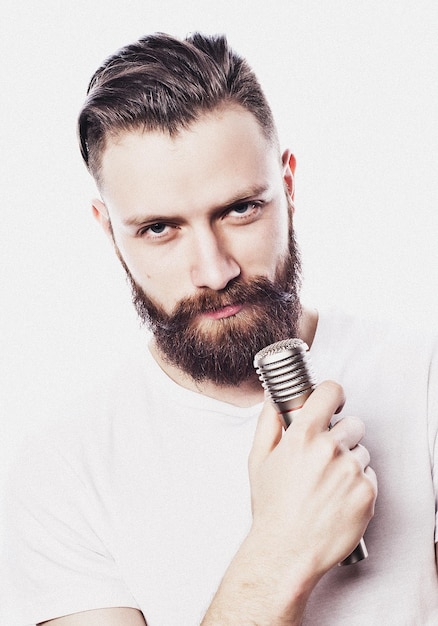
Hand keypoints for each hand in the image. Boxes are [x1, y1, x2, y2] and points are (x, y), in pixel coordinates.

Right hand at [202, 381, 376, 624]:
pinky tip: (338, 498)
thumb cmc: (271, 507)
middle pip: (352, 423)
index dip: (331, 395)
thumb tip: (274, 398)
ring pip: (361, 451)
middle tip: (324, 456)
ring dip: (349, 461)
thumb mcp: (258, 458)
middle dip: (340, 435)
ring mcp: (352, 471)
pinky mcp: (367, 493)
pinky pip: (370, 475)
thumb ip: (268, 422)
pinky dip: (358, 484)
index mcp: (303, 435)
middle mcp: (330, 449)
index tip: (332, 403)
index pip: (330, 391)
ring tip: (328, 483)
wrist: (287, 552)